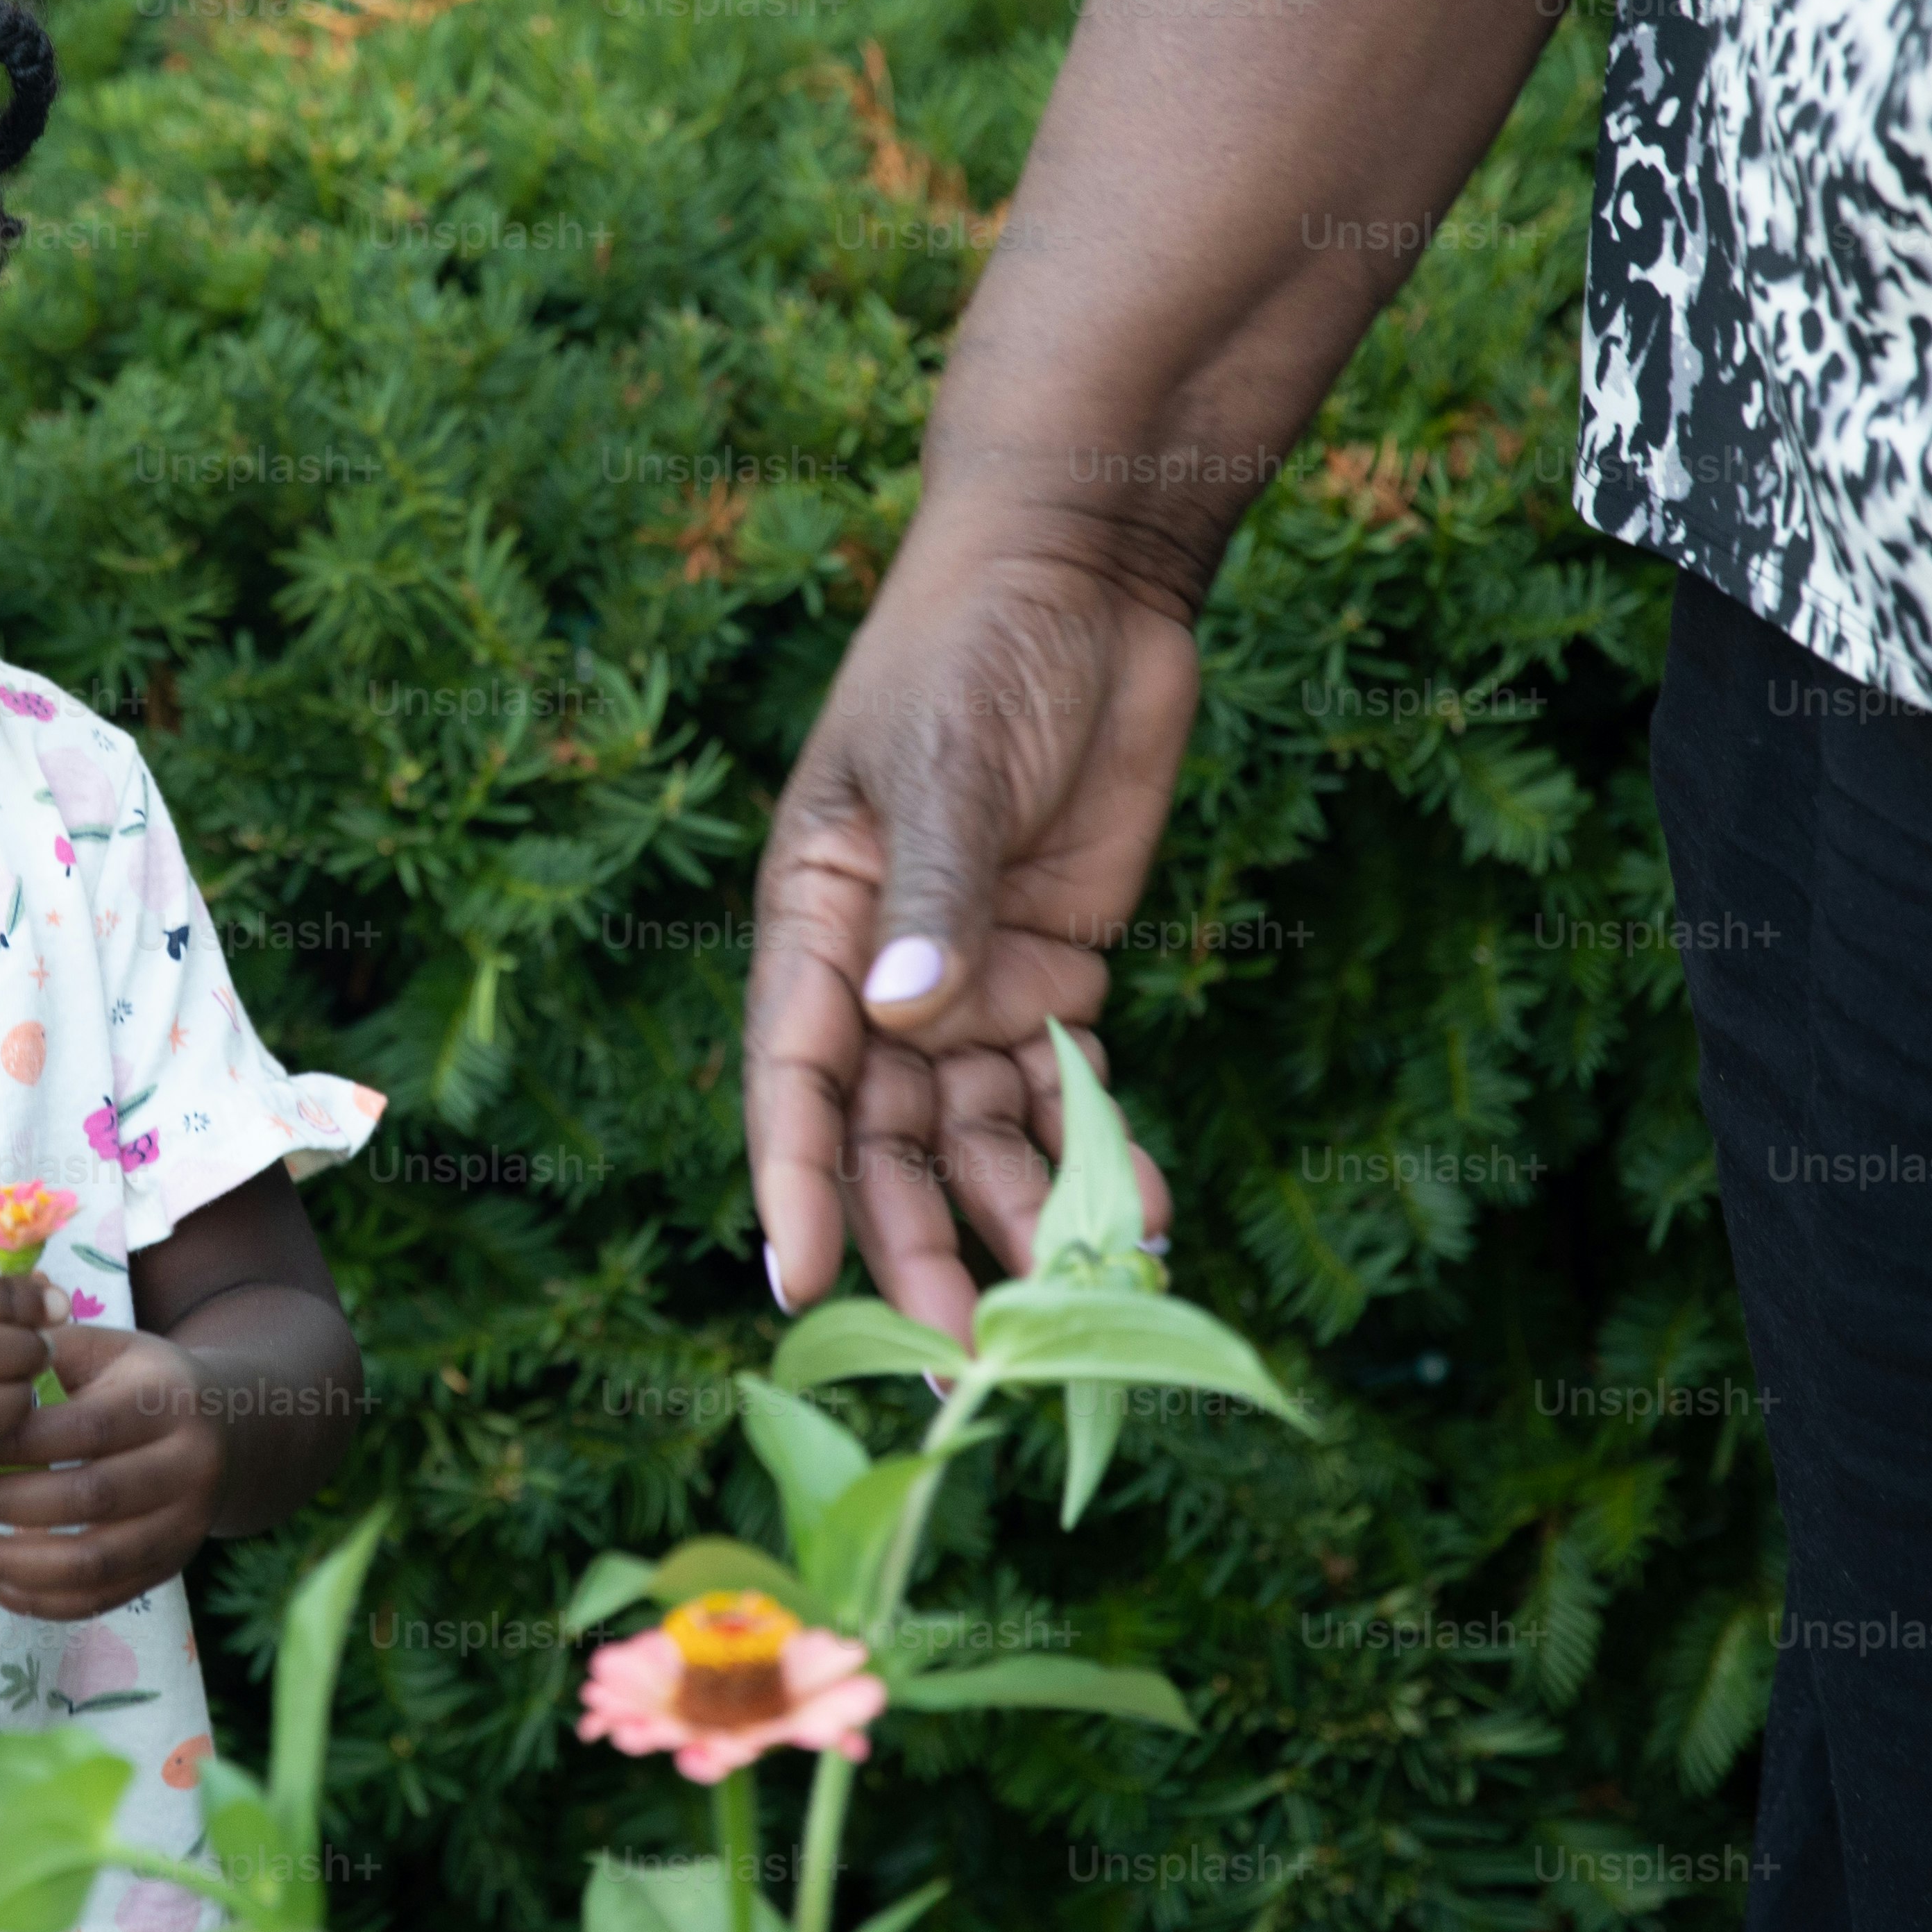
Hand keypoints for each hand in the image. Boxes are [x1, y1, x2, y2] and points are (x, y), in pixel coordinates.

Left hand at [0, 1324, 221, 1622]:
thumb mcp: (106, 1350)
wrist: (228, 1428)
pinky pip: (102, 1599)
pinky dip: (43, 1601)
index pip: (83, 1429)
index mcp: (167, 1402)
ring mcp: (184, 1526)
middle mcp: (188, 1467)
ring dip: (17, 1564)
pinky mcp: (171, 1567)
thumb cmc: (141, 1382)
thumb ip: (41, 1355)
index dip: (12, 1442)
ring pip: (95, 1562)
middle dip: (1, 1501)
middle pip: (89, 1497)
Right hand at [746, 533, 1191, 1345]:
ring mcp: (967, 974)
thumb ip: (931, 894)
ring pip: (975, 1132)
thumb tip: (905, 1013)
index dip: (796, 1184)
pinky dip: (1093, 1154)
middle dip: (916, 1241)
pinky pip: (1063, 1092)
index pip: (796, 1075)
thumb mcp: (942, 763)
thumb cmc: (974, 645)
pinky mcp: (1054, 971)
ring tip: (1063, 1313)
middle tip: (957, 1358)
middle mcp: (878, 967)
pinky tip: (1135, 1217)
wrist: (1085, 573)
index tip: (808, 1286)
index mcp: (813, 917)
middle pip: (885, 1134)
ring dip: (1011, 1218)